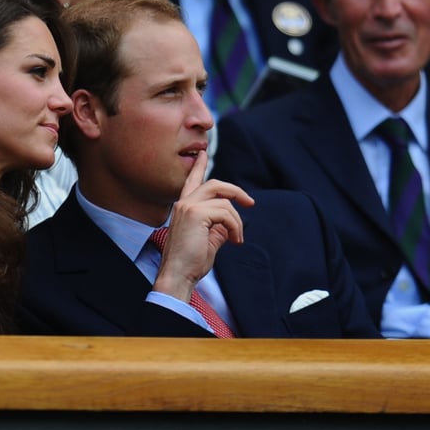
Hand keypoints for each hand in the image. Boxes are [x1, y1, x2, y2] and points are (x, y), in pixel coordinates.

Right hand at [152, 150, 253, 302]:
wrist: (179, 275)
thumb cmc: (191, 262)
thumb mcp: (208, 240)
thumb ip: (218, 226)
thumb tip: (232, 222)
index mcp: (183, 208)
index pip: (192, 181)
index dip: (199, 166)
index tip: (202, 154)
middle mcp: (184, 203)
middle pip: (215, 184)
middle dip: (236, 191)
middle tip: (250, 203)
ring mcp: (188, 207)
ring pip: (225, 201)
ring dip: (237, 221)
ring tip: (236, 238)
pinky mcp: (196, 214)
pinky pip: (226, 213)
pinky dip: (235, 227)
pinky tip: (234, 240)